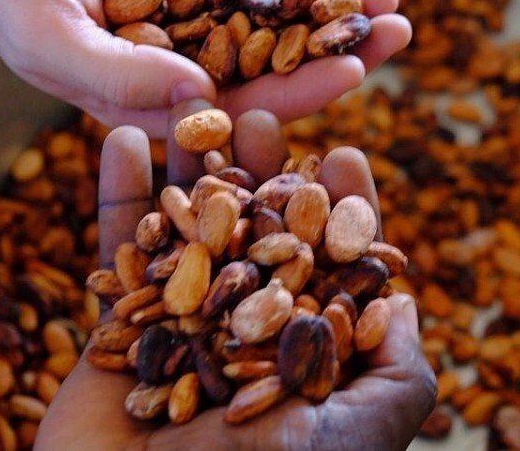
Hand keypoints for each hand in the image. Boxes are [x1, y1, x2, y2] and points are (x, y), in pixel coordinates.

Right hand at [0, 0, 409, 136]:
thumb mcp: (48, 33)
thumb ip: (118, 76)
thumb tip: (203, 100)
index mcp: (154, 102)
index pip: (239, 109)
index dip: (298, 92)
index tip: (353, 71)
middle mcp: (185, 67)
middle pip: (278, 69)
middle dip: (339, 52)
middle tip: (396, 31)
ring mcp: (200, 19)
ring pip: (282, 24)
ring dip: (338, 13)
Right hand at [34, 100, 435, 450]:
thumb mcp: (364, 430)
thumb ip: (398, 369)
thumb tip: (403, 301)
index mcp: (308, 356)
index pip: (332, 268)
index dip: (342, 209)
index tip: (346, 152)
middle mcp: (249, 338)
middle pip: (259, 234)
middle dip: (263, 170)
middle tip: (263, 110)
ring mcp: (183, 333)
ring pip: (189, 233)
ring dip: (190, 168)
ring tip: (193, 102)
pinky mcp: (117, 340)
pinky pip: (116, 259)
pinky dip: (118, 199)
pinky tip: (121, 138)